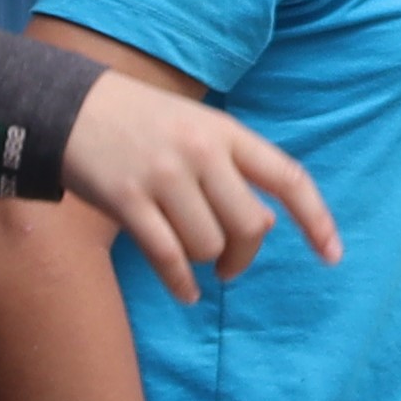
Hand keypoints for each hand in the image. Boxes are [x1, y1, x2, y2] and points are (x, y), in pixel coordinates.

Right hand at [63, 67, 339, 303]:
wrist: (68, 107)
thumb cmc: (141, 124)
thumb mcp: (196, 126)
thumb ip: (232, 167)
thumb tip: (265, 224)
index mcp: (225, 132)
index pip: (288, 178)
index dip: (316, 219)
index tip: (332, 256)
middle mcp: (200, 152)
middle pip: (250, 226)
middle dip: (243, 255)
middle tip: (229, 265)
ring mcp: (162, 175)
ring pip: (207, 245)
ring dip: (202, 260)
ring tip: (187, 252)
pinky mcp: (126, 200)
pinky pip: (168, 257)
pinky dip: (180, 284)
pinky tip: (185, 293)